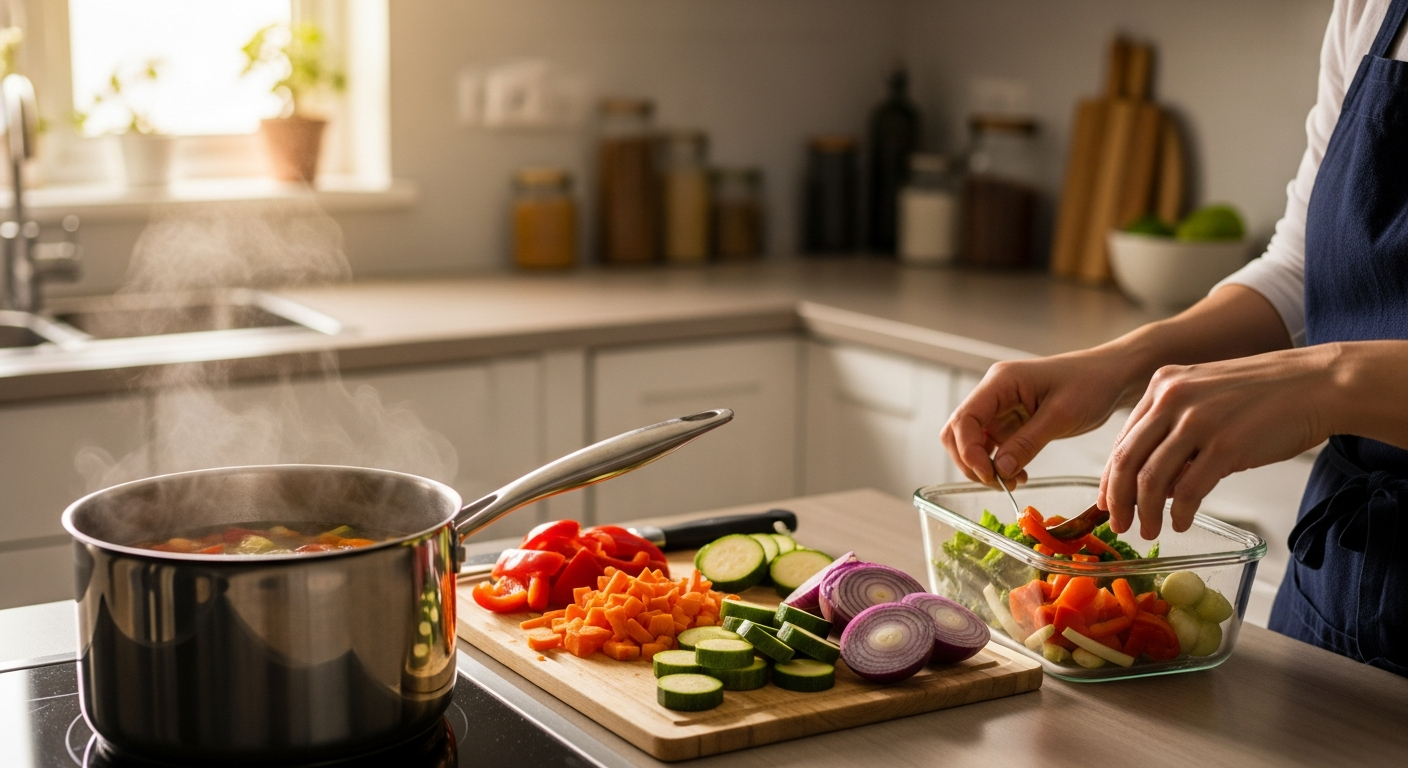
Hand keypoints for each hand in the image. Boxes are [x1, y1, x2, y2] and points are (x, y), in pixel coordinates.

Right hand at [942, 348, 1142, 485]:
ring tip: (1012, 481)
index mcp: (1001, 382)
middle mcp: (994, 393)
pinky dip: (998, 464)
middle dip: (970, 461)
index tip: (989, 475)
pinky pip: (992, 446)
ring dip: (983, 465)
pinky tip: (1019, 475)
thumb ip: (1027, 443)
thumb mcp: (1061, 416)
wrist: (1111, 376)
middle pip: (958, 431)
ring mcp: (1000, 407)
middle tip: (998, 482)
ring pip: (971, 442)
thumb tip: (999, 470)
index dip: (968, 451)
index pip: (964, 418)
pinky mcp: (1011, 421)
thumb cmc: (1091, 385)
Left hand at [1099, 346, 1335, 538]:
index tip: (1106, 502)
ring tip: (1149, 531)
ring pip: (1151, 479)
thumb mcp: (1205, 396)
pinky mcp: (1226, 445)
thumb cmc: (1264, 395)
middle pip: (1127, 461)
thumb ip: (1173, 429)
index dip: (1110, 477)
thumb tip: (1150, 481)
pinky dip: (1178, 513)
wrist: (1317, 383)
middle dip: (1117, 500)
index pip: (1123, 440)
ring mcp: (1198, 421)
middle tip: (1118, 525)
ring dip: (1146, 513)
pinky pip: (1188, 490)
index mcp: (1163, 385)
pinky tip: (1180, 523)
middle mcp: (1173, 399)